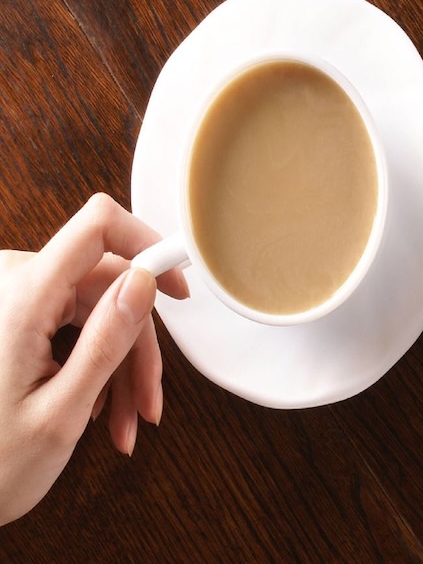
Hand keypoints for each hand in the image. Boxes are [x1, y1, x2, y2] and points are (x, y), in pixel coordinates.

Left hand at [0, 194, 187, 525]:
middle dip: (138, 347)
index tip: (178, 282)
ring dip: (121, 368)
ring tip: (125, 423)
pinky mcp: (16, 314)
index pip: (97, 226)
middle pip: (109, 286)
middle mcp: (13, 286)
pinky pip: (77, 323)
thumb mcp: (61, 411)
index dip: (147, 243)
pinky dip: (97, 365)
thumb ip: (107, 340)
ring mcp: (14, 299)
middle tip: (149, 402)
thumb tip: (144, 280)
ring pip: (100, 311)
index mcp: (21, 299)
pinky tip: (100, 409)